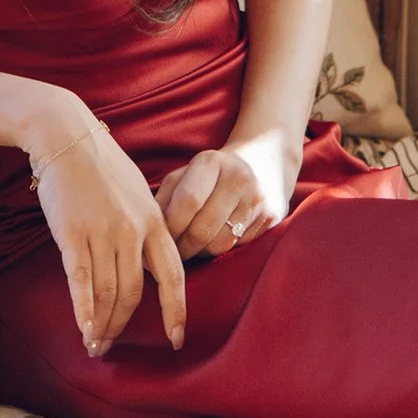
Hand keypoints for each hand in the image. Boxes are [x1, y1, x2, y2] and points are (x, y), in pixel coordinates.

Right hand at [21, 91, 187, 356]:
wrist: (66, 137)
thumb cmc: (101, 166)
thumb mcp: (138, 193)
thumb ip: (146, 228)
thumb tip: (146, 263)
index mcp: (155, 221)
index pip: (173, 276)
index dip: (175, 311)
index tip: (176, 339)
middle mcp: (133, 231)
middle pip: (134, 292)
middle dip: (122, 324)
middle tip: (111, 346)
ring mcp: (103, 233)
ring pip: (108, 292)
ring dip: (101, 324)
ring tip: (94, 343)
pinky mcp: (72, 234)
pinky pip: (81, 281)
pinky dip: (83, 309)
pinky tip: (83, 329)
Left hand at [155, 136, 291, 260]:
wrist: (263, 163)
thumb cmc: (210, 175)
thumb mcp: (184, 176)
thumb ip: (163, 202)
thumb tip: (146, 237)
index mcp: (211, 161)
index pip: (187, 202)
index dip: (171, 229)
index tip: (160, 241)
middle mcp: (238, 177)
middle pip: (203, 229)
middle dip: (182, 248)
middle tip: (172, 255)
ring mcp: (258, 197)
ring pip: (220, 244)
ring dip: (200, 253)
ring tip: (191, 249)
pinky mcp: (272, 216)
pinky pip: (238, 246)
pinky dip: (221, 251)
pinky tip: (213, 243)